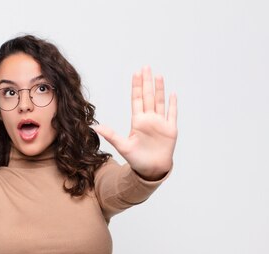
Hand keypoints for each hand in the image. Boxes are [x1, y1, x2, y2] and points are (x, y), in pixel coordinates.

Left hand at [93, 66, 177, 180]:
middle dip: (147, 82)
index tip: (136, 73)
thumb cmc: (136, 160)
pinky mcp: (170, 130)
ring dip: (159, 89)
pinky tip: (173, 94)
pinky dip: (173, 105)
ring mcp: (160, 123)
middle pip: (148, 96)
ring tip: (158, 75)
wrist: (151, 170)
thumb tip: (95, 126)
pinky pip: (172, 114)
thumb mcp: (122, 146)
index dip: (136, 86)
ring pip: (160, 102)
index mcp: (138, 121)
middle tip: (146, 67)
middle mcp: (149, 119)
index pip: (137, 99)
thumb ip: (111, 135)